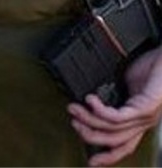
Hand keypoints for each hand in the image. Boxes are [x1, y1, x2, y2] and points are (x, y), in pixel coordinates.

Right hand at [67, 46, 161, 165]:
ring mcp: (146, 117)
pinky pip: (118, 117)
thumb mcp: (127, 83)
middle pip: (114, 141)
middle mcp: (143, 123)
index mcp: (139, 120)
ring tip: (75, 108)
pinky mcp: (146, 108)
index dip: (107, 157)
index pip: (123, 146)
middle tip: (73, 122)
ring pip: (112, 130)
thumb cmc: (151, 67)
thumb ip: (113, 95)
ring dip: (88, 121)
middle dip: (89, 135)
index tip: (90, 161)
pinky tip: (90, 100)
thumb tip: (90, 98)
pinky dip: (99, 111)